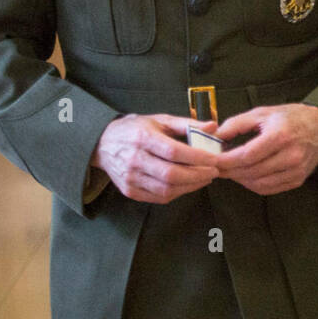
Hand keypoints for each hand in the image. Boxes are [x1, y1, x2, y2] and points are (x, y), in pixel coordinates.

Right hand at [91, 113, 219, 203]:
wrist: (102, 143)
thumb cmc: (135, 130)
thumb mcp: (159, 120)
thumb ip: (187, 124)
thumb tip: (213, 127)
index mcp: (143, 138)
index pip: (174, 152)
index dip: (197, 158)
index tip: (215, 159)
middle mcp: (135, 160)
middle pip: (171, 174)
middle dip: (198, 175)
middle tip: (214, 171)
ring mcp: (130, 178)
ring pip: (166, 189)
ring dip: (190, 186)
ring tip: (204, 178)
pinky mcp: (129, 190)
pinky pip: (158, 197)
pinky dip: (177, 193)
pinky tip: (188, 185)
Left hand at [214, 103, 317, 194]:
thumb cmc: (290, 118)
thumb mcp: (263, 113)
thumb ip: (236, 124)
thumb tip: (214, 137)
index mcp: (280, 135)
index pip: (247, 155)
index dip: (226, 160)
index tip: (212, 160)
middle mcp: (291, 155)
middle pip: (251, 171)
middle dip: (229, 171)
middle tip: (215, 167)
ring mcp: (296, 170)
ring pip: (258, 183)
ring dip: (240, 179)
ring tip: (229, 171)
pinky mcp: (298, 180)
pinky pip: (269, 188)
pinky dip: (253, 185)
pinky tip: (245, 176)